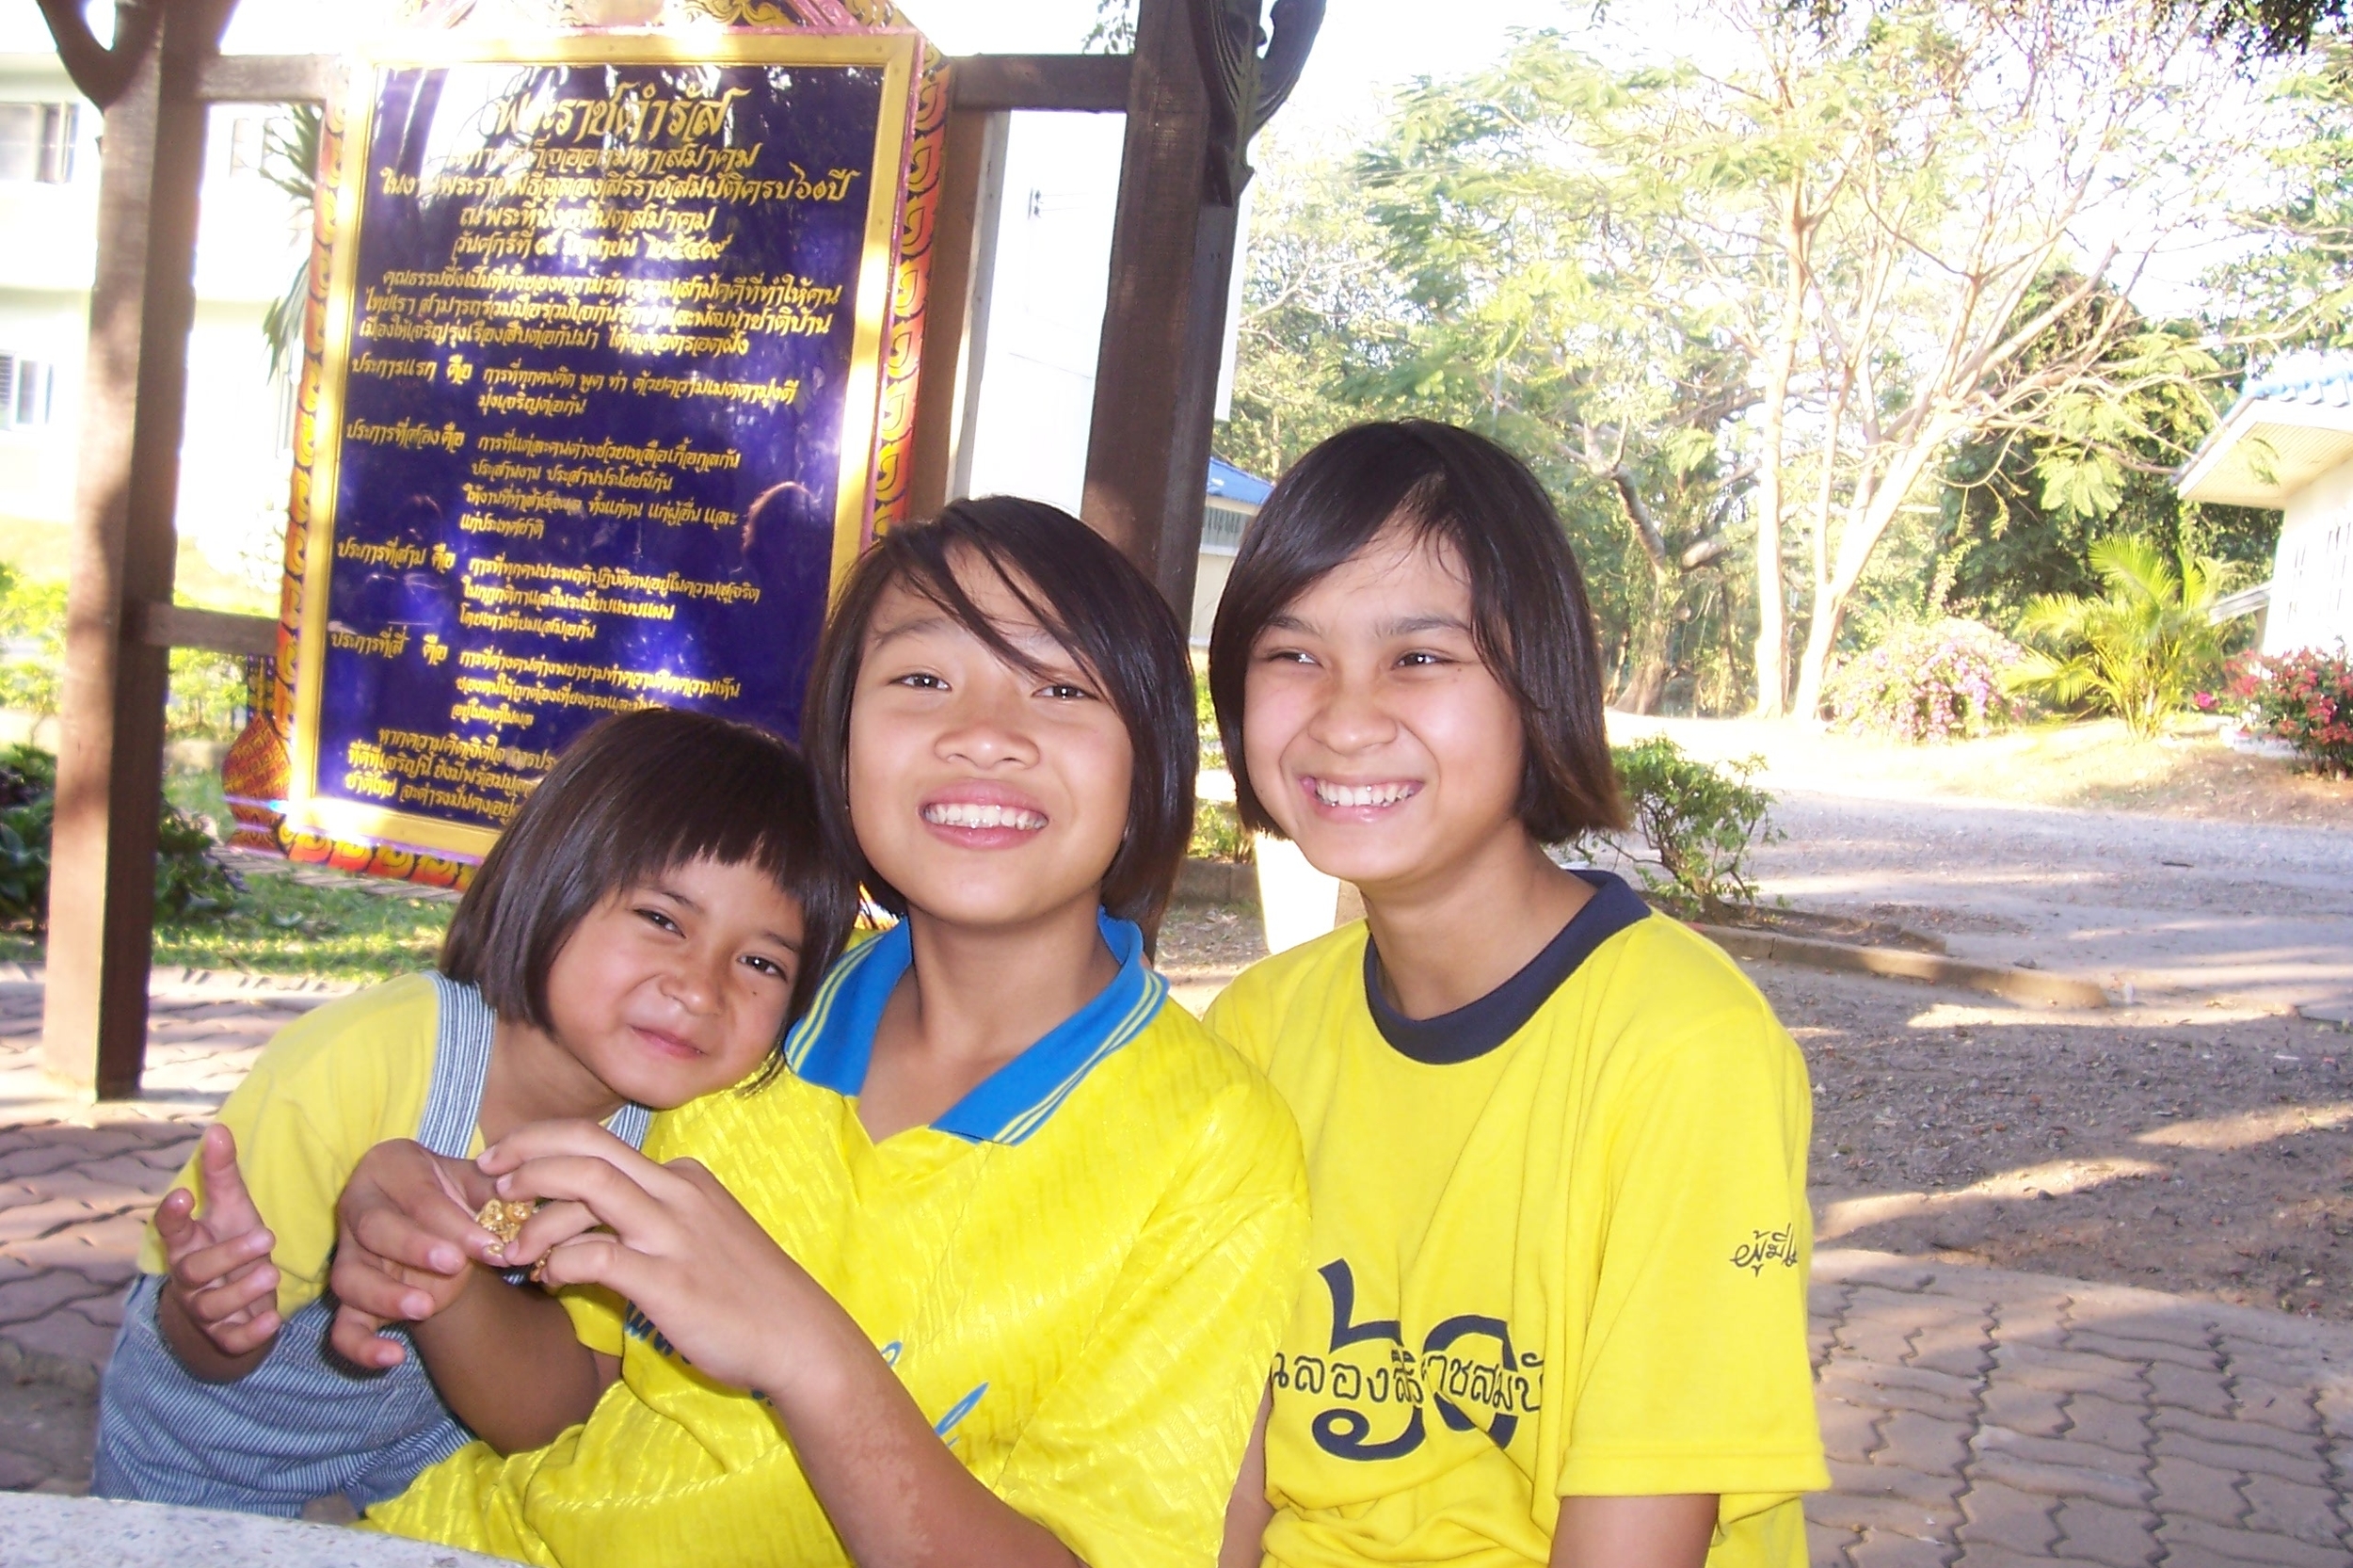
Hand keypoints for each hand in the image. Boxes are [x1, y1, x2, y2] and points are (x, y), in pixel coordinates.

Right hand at [156, 1124, 280, 1357]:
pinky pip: (231, 1339)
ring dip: (242, 1290)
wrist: (229, 1304)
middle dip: (227, 1255)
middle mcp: (189, 1278)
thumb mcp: (230, 1208)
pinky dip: (251, 1333)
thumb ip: (221, 1173)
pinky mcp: (224, 1336)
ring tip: (272, 1273)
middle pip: (193, 1270)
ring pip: (212, 1306)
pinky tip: (272, 1320)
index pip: (171, 1229)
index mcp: (188, 1243)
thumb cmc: (228, 1242)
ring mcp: (203, 1309)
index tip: (182, 1196)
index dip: (171, 1216)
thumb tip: (217, 1128)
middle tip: (266, 1237)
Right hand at [328, 1138, 502, 1369]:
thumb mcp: (477, 1179)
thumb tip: (525, 1209)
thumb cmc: (456, 1191)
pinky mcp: (349, 1295)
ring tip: (426, 1306)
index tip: (490, 1244)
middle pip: (374, 1228)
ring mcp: (348, 1254)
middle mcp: (357, 1207)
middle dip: (415, 1248)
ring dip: (385, 1295)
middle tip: (455, 1265)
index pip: (418, 1195)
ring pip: (349, 1277)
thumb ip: (498, 1191)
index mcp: (389, 1166)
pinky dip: (359, 1346)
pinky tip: (393, 1358)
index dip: (452, 1222)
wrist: (434, 1216)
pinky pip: (342, 1326)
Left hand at [484, 1120, 839, 1397]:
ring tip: (507, 1247)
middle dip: (527, 1152)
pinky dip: (560, 1262)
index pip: (600, 1142)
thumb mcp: (700, 1236)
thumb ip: (651, 1220)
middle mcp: (677, 1192)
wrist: (798, 1338)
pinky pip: (596, 1255)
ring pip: (589, 1186)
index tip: (507, 1166)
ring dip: (534, 1211)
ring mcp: (674, 1234)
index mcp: (683, 1177)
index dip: (543, 1148)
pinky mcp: (669, 1280)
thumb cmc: (746, 1293)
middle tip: (486, 1174)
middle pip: (588, 1146)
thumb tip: (583, 1226)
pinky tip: (549, 1280)